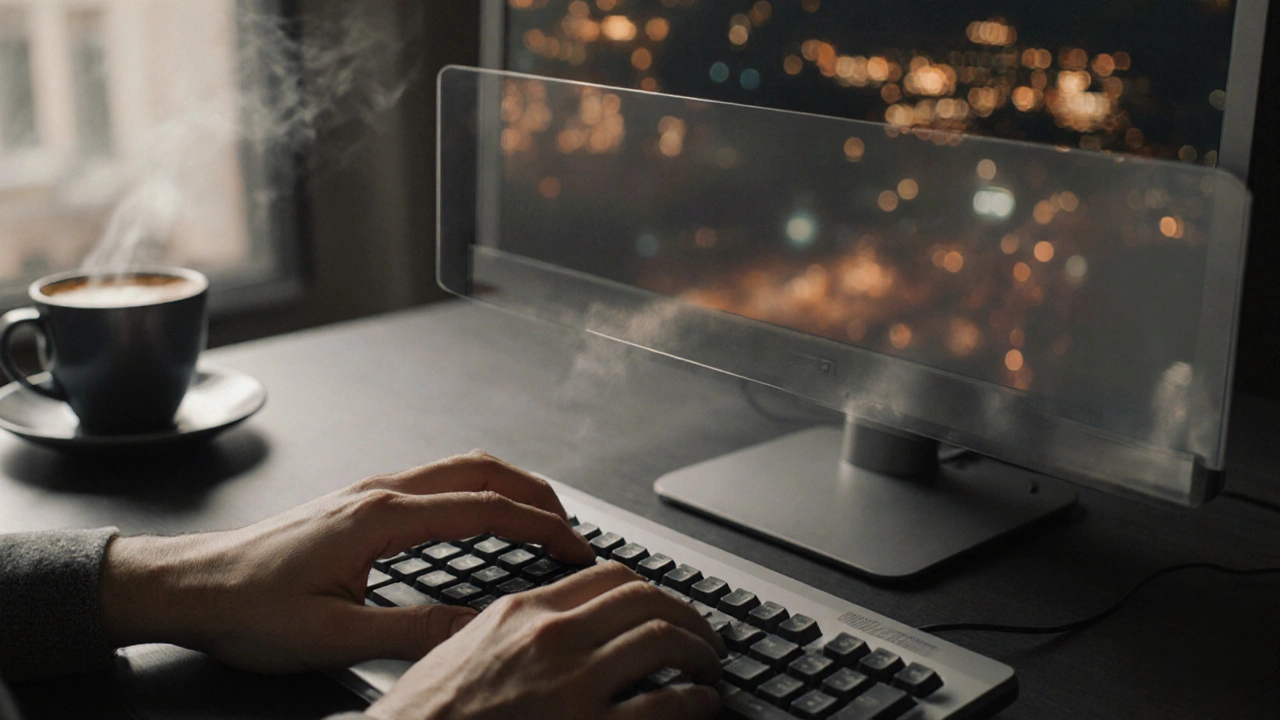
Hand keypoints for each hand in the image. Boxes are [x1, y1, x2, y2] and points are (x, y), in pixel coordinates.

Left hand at [99, 450, 595, 672]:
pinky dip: (479, 491)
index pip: (483, 509)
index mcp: (380, 518)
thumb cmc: (247, 610)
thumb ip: (414, 631)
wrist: (190, 587)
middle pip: (481, 471)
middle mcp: (379, 492)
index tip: (575, 548)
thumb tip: (480, 625)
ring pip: (459, 468)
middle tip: (573, 530)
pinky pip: (437, 481)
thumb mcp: (334, 637)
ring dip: (509, 487)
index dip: (539, 527)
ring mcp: (369, 491)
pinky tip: (484, 519)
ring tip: (542, 521)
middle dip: (537, 495)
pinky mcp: (360, 502)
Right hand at [367, 562, 725, 719]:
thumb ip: (518, 632)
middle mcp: (552, 639)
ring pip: (665, 640)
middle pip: (648, 600)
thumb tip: (566, 628)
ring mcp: (573, 686)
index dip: (651, 589)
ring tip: (707, 668)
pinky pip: (667, 705)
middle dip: (688, 617)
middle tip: (703, 638)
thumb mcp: (466, 653)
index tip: (664, 605)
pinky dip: (696, 700)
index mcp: (522, 614)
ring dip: (700, 653)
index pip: (609, 576)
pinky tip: (700, 704)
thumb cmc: (426, 718)